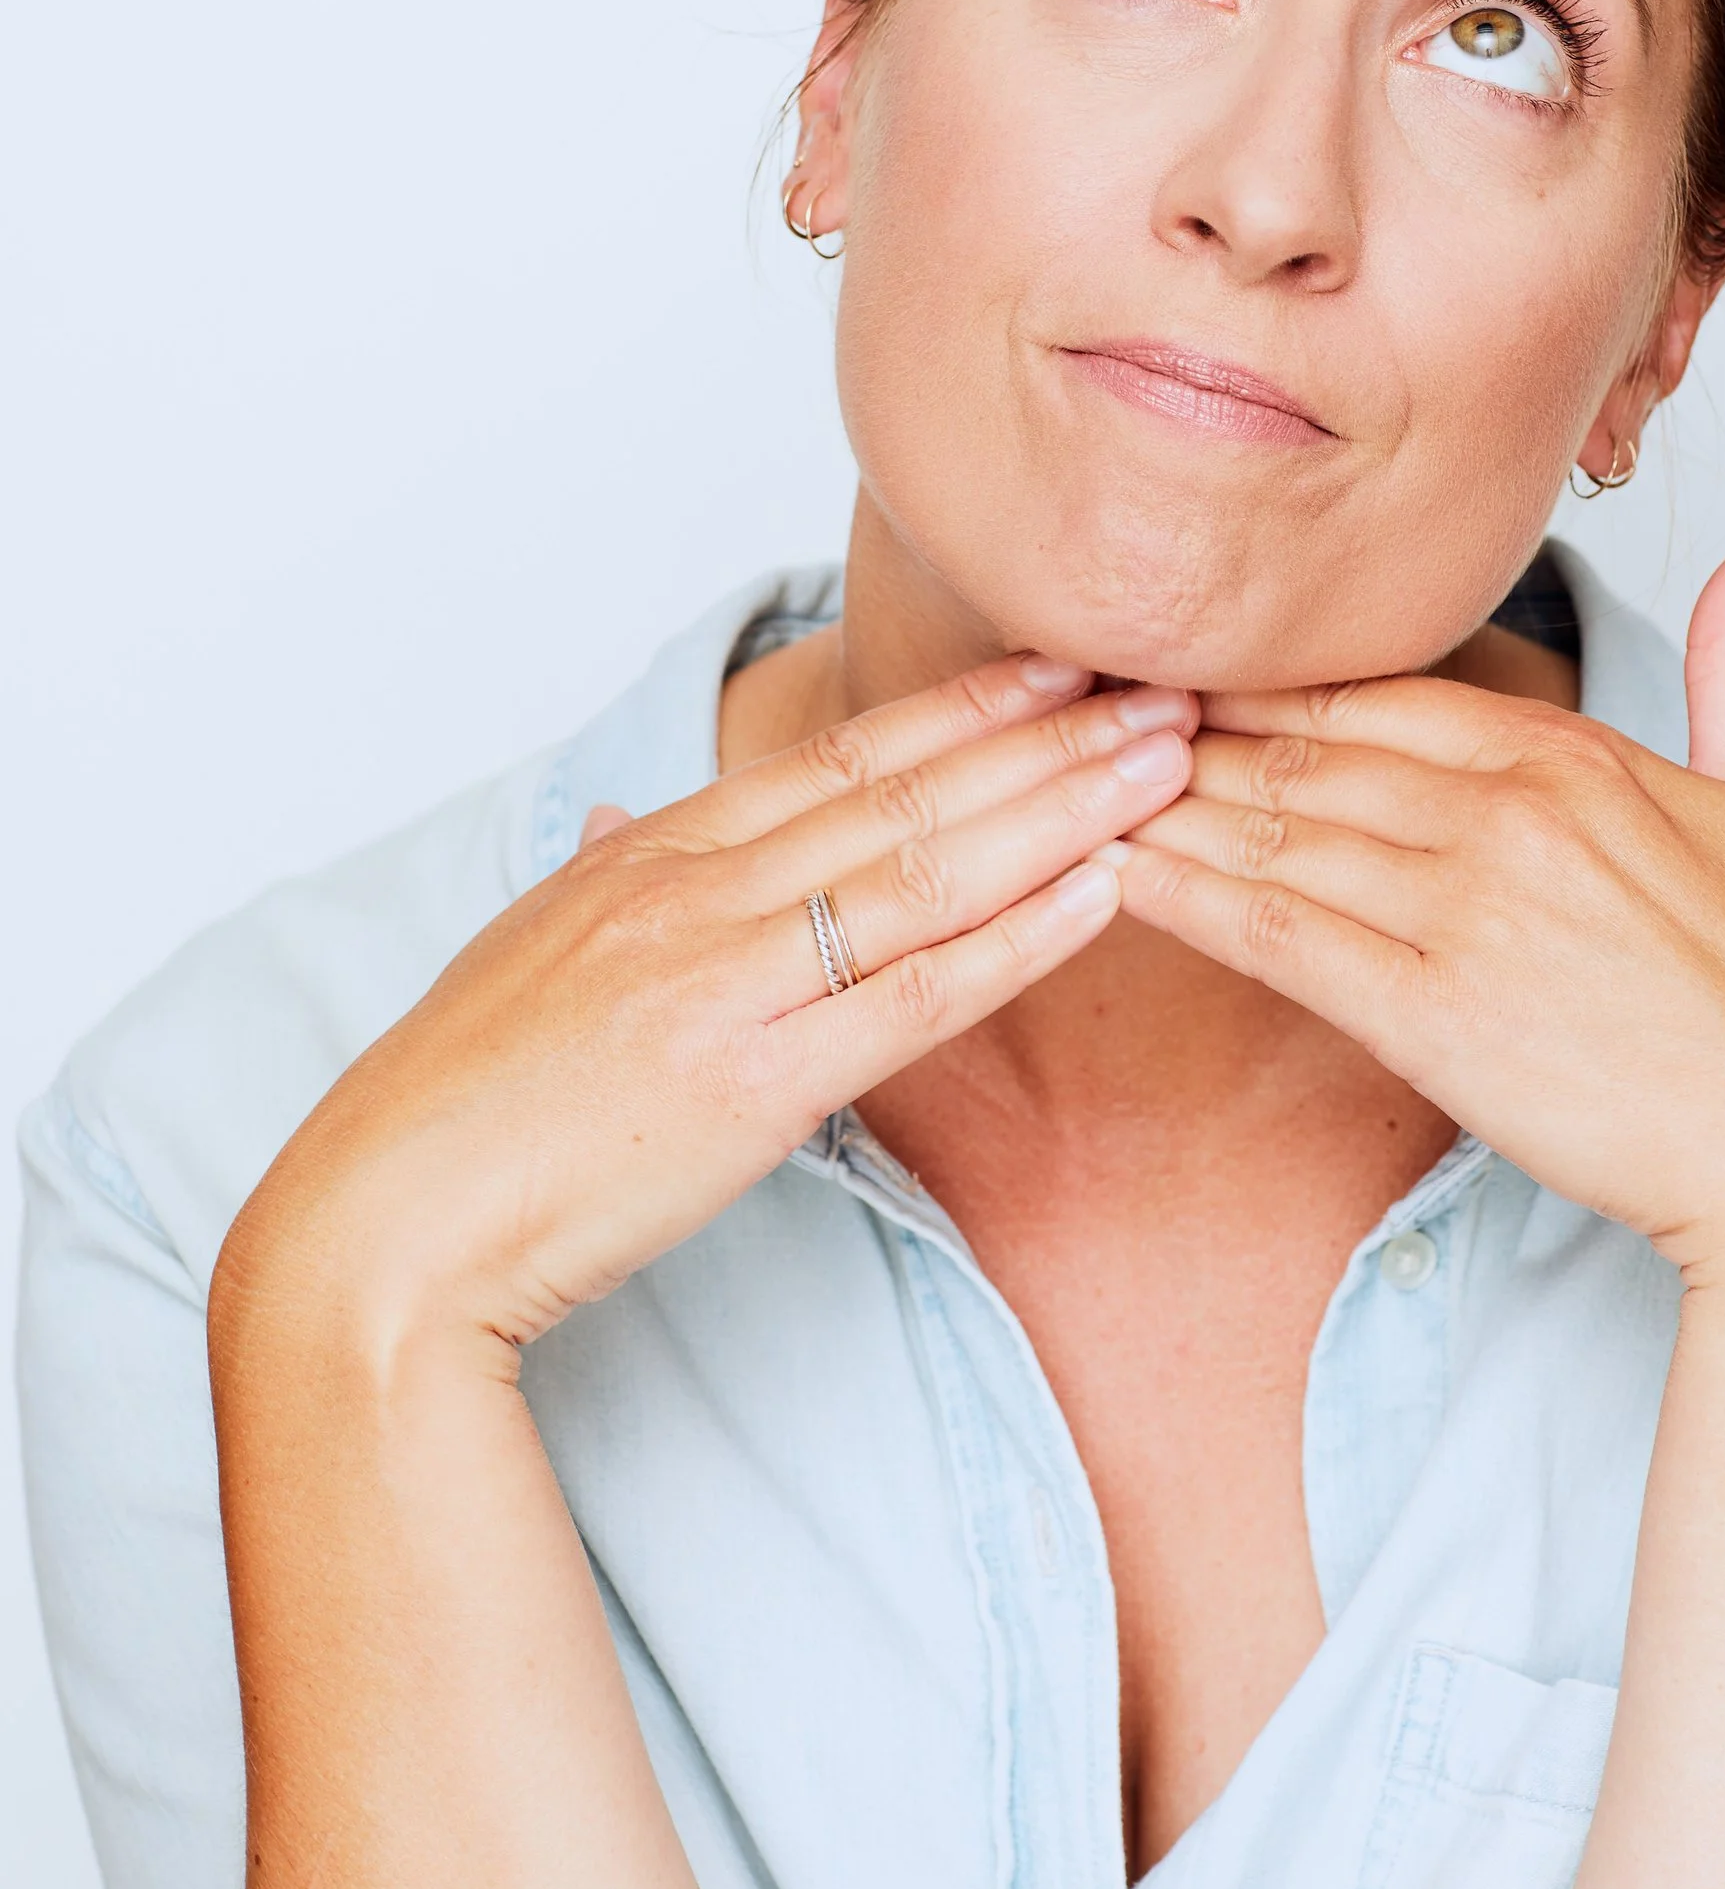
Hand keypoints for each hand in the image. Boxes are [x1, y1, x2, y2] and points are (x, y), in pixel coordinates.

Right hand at [213, 653, 1197, 1358]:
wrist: (389, 1225)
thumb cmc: (458, 1102)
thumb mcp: (529, 952)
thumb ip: (600, 875)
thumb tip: (621, 820)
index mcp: (650, 853)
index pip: (838, 755)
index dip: (965, 706)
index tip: (1064, 664)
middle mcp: (696, 890)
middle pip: (905, 789)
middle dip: (1050, 735)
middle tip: (1172, 684)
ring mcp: (726, 978)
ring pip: (929, 866)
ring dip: (1064, 807)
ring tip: (1169, 760)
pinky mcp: (753, 1082)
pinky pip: (916, 993)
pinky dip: (1020, 935)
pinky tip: (1105, 891)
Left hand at [1115, 526, 1724, 1289]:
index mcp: (1574, 756)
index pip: (1384, 693)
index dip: (1275, 682)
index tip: (1187, 663)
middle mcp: (1509, 814)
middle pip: (1309, 750)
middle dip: (1189, 726)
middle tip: (1080, 701)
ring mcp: (1467, 910)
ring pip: (1277, 831)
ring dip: (1164, 802)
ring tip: (1063, 777)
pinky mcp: (1434, 1013)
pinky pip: (1278, 936)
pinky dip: (1189, 898)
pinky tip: (1114, 871)